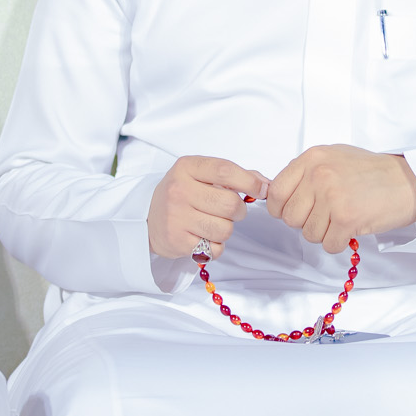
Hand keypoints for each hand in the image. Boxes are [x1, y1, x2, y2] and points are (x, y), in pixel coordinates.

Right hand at [147, 156, 267, 259]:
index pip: (224, 171)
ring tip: (213, 223)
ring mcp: (176, 217)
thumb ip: (235, 176)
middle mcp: (178, 190)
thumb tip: (267, 185)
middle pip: (230, 204)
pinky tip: (203, 236)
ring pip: (225, 229)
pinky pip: (215, 248)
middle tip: (230, 211)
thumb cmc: (183, 194)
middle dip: (238, 210)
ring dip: (226, 229)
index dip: (249, 182)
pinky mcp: (177, 241)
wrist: (149, 220)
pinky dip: (216, 246)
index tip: (261, 190)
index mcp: (186, 168)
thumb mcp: (201, 176)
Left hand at [268, 145, 415, 253]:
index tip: (294, 211)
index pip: (275, 192)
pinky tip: (350, 229)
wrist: (409, 181)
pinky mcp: (346, 218)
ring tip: (342, 219)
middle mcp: (319, 175)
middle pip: (290, 217)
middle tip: (326, 216)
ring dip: (324, 233)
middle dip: (305, 222)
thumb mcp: (334, 157)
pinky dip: (339, 242)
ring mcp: (332, 197)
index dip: (281, 208)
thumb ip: (306, 173)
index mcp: (312, 158)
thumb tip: (278, 194)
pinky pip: (328, 244)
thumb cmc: (373, 171)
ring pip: (308, 234)